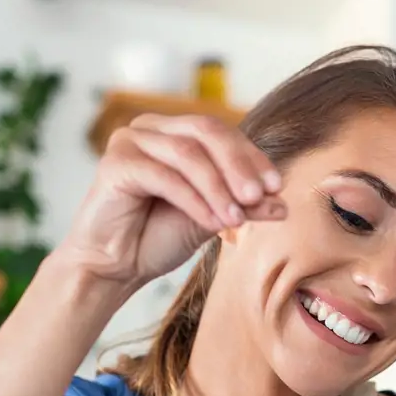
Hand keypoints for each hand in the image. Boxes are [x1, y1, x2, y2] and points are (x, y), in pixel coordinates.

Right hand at [61, 114, 286, 285]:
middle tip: (259, 196)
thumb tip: (281, 203)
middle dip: (238, 165)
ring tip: (237, 220)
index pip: (221, 132)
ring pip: (188, 154)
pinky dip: (194, 200)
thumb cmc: (156, 238)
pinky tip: (212, 223)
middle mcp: (151, 128)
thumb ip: (242, 205)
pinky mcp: (115, 163)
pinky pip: (164, 177)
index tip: (276, 187)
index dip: (252, 157)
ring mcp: (130, 140)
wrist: (114, 267)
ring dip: (218, 188)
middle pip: (206, 131)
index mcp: (174, 132)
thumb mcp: (211, 218)